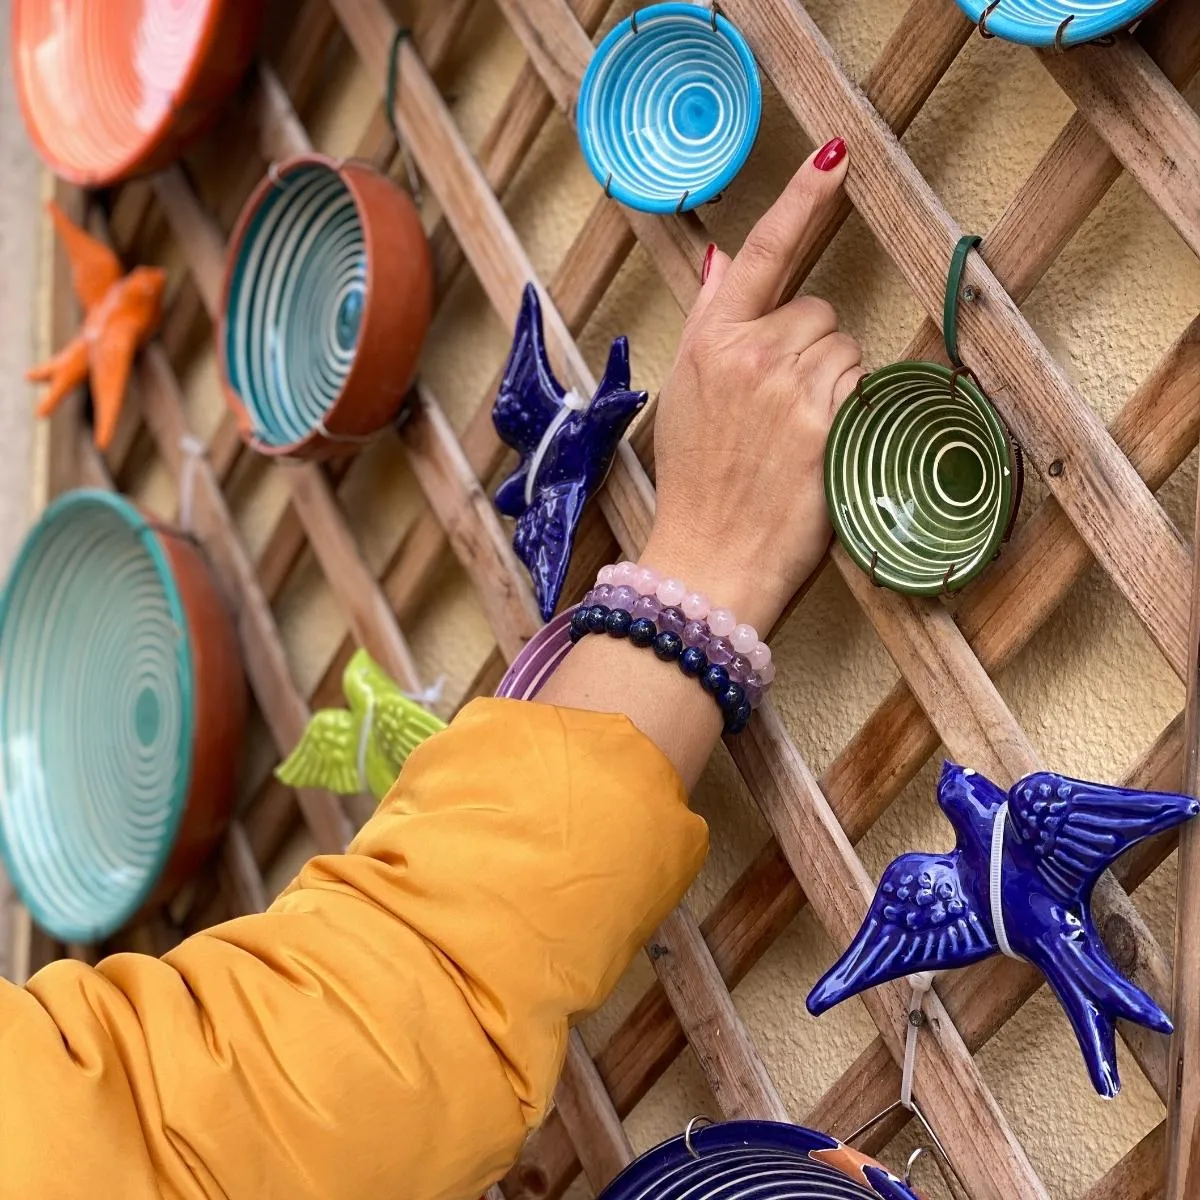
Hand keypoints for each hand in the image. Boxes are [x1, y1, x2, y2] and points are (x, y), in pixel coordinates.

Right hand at [642, 138, 863, 633]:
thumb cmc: (694, 489)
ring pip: (844, 350)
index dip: (800, 200)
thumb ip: (711, 328)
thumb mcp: (682, 399)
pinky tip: (818, 450)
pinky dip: (850, 413)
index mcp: (709, 343)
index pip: (762, 253)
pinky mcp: (829, 423)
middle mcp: (750, 353)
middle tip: (781, 410)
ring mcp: (792, 388)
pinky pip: (861, 389)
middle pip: (817, 311)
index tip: (835, 156)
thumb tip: (726, 265)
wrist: (708, 562)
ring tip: (796, 437)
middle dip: (810, 350)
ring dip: (833, 384)